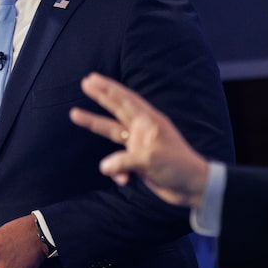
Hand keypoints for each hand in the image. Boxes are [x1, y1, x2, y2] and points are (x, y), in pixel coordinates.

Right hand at [69, 72, 208, 207]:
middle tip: (85, 82)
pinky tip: (123, 180)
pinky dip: (117, 171)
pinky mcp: (138, 161)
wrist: (192, 188)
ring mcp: (139, 144)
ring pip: (112, 131)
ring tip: (75, 114)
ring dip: (95, 124)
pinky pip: (119, 162)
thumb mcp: (152, 161)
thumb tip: (104, 166)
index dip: (108, 89)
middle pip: (117, 108)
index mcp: (150, 122)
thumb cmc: (179, 168)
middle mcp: (143, 129)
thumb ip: (126, 161)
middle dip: (101, 96)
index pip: (126, 100)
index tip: (92, 79)